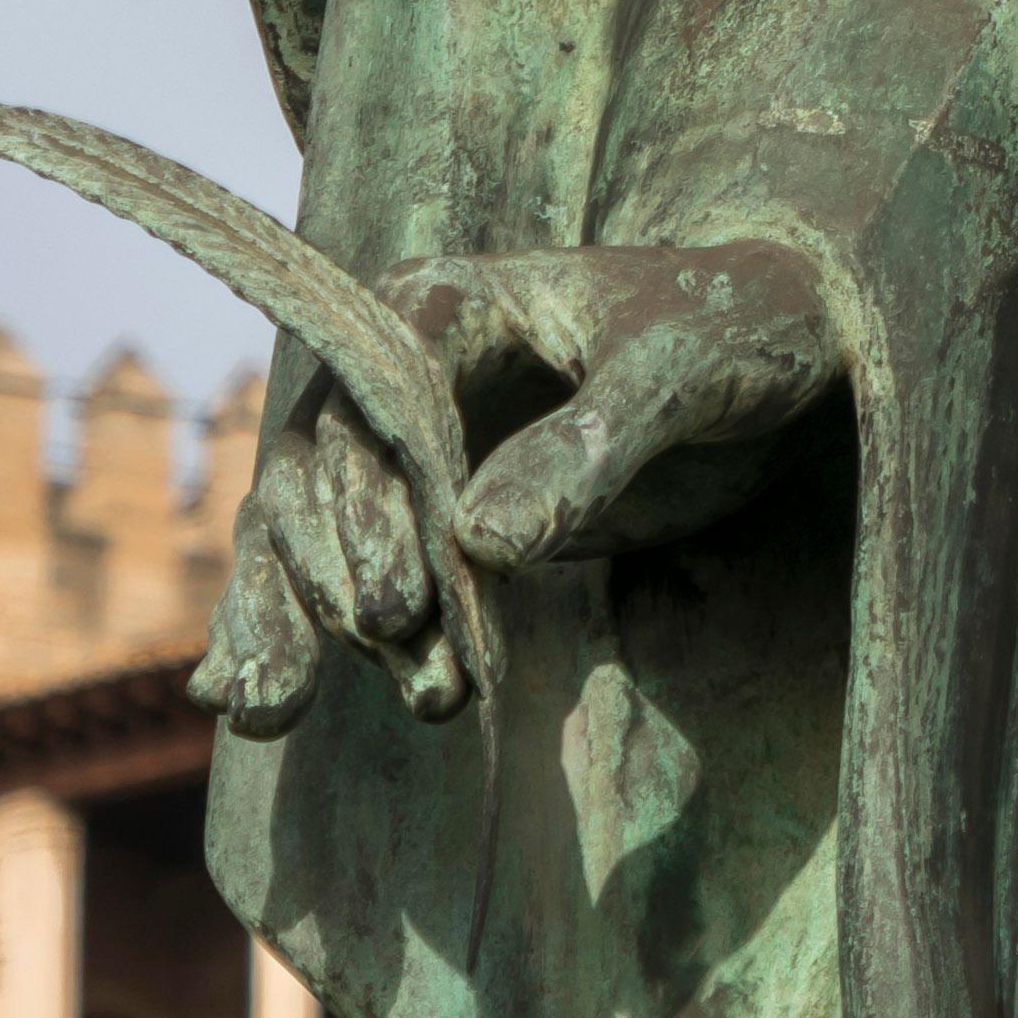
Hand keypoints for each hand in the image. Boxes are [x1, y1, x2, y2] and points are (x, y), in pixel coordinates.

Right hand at [203, 231, 853, 731]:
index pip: (373, 410)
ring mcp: (403, 446)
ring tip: (289, 713)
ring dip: (303, 621)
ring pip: (307, 532)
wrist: (780, 342)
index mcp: (440, 303)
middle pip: (318, 479)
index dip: (372, 507)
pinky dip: (289, 628)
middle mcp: (394, 369)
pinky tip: (237, 703)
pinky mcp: (426, 512)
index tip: (393, 605)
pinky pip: (338, 570)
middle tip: (395, 663)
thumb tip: (485, 542)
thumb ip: (591, 443)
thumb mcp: (684, 369)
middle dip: (333, 582)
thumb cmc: (737, 325)